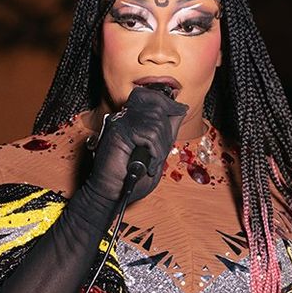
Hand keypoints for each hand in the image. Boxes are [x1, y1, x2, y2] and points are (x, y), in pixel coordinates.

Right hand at [87, 86, 187, 203]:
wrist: (111, 193)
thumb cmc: (132, 176)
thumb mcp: (158, 150)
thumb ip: (167, 130)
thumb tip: (179, 109)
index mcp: (131, 119)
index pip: (153, 98)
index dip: (169, 103)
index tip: (180, 110)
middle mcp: (124, 117)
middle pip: (157, 106)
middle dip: (168, 130)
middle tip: (160, 152)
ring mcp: (119, 123)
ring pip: (156, 122)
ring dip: (161, 146)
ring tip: (153, 162)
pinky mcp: (118, 133)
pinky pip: (148, 135)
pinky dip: (155, 152)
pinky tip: (148, 165)